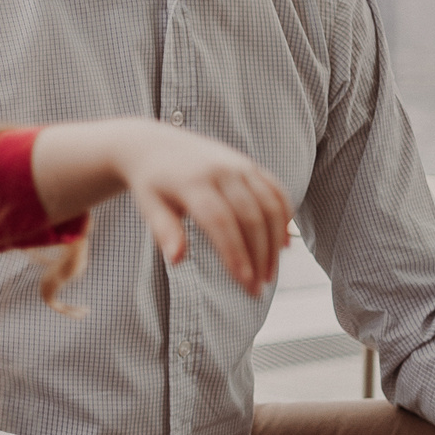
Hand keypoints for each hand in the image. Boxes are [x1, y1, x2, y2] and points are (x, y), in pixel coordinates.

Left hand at [30, 118, 294, 294]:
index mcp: (193, 182)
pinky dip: (284, 217)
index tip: (244, 282)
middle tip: (258, 288)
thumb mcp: (149, 205)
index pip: (220, 222)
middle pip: (250, 216)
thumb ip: (164, 230)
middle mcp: (221, 170)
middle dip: (258, 255)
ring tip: (269, 274)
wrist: (154, 145)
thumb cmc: (151, 183)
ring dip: (275, 242)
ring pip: (269, 205)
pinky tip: (283, 244)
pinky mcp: (249, 164)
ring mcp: (239, 164)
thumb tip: (176, 260)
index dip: (235, 252)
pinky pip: (276, 190)